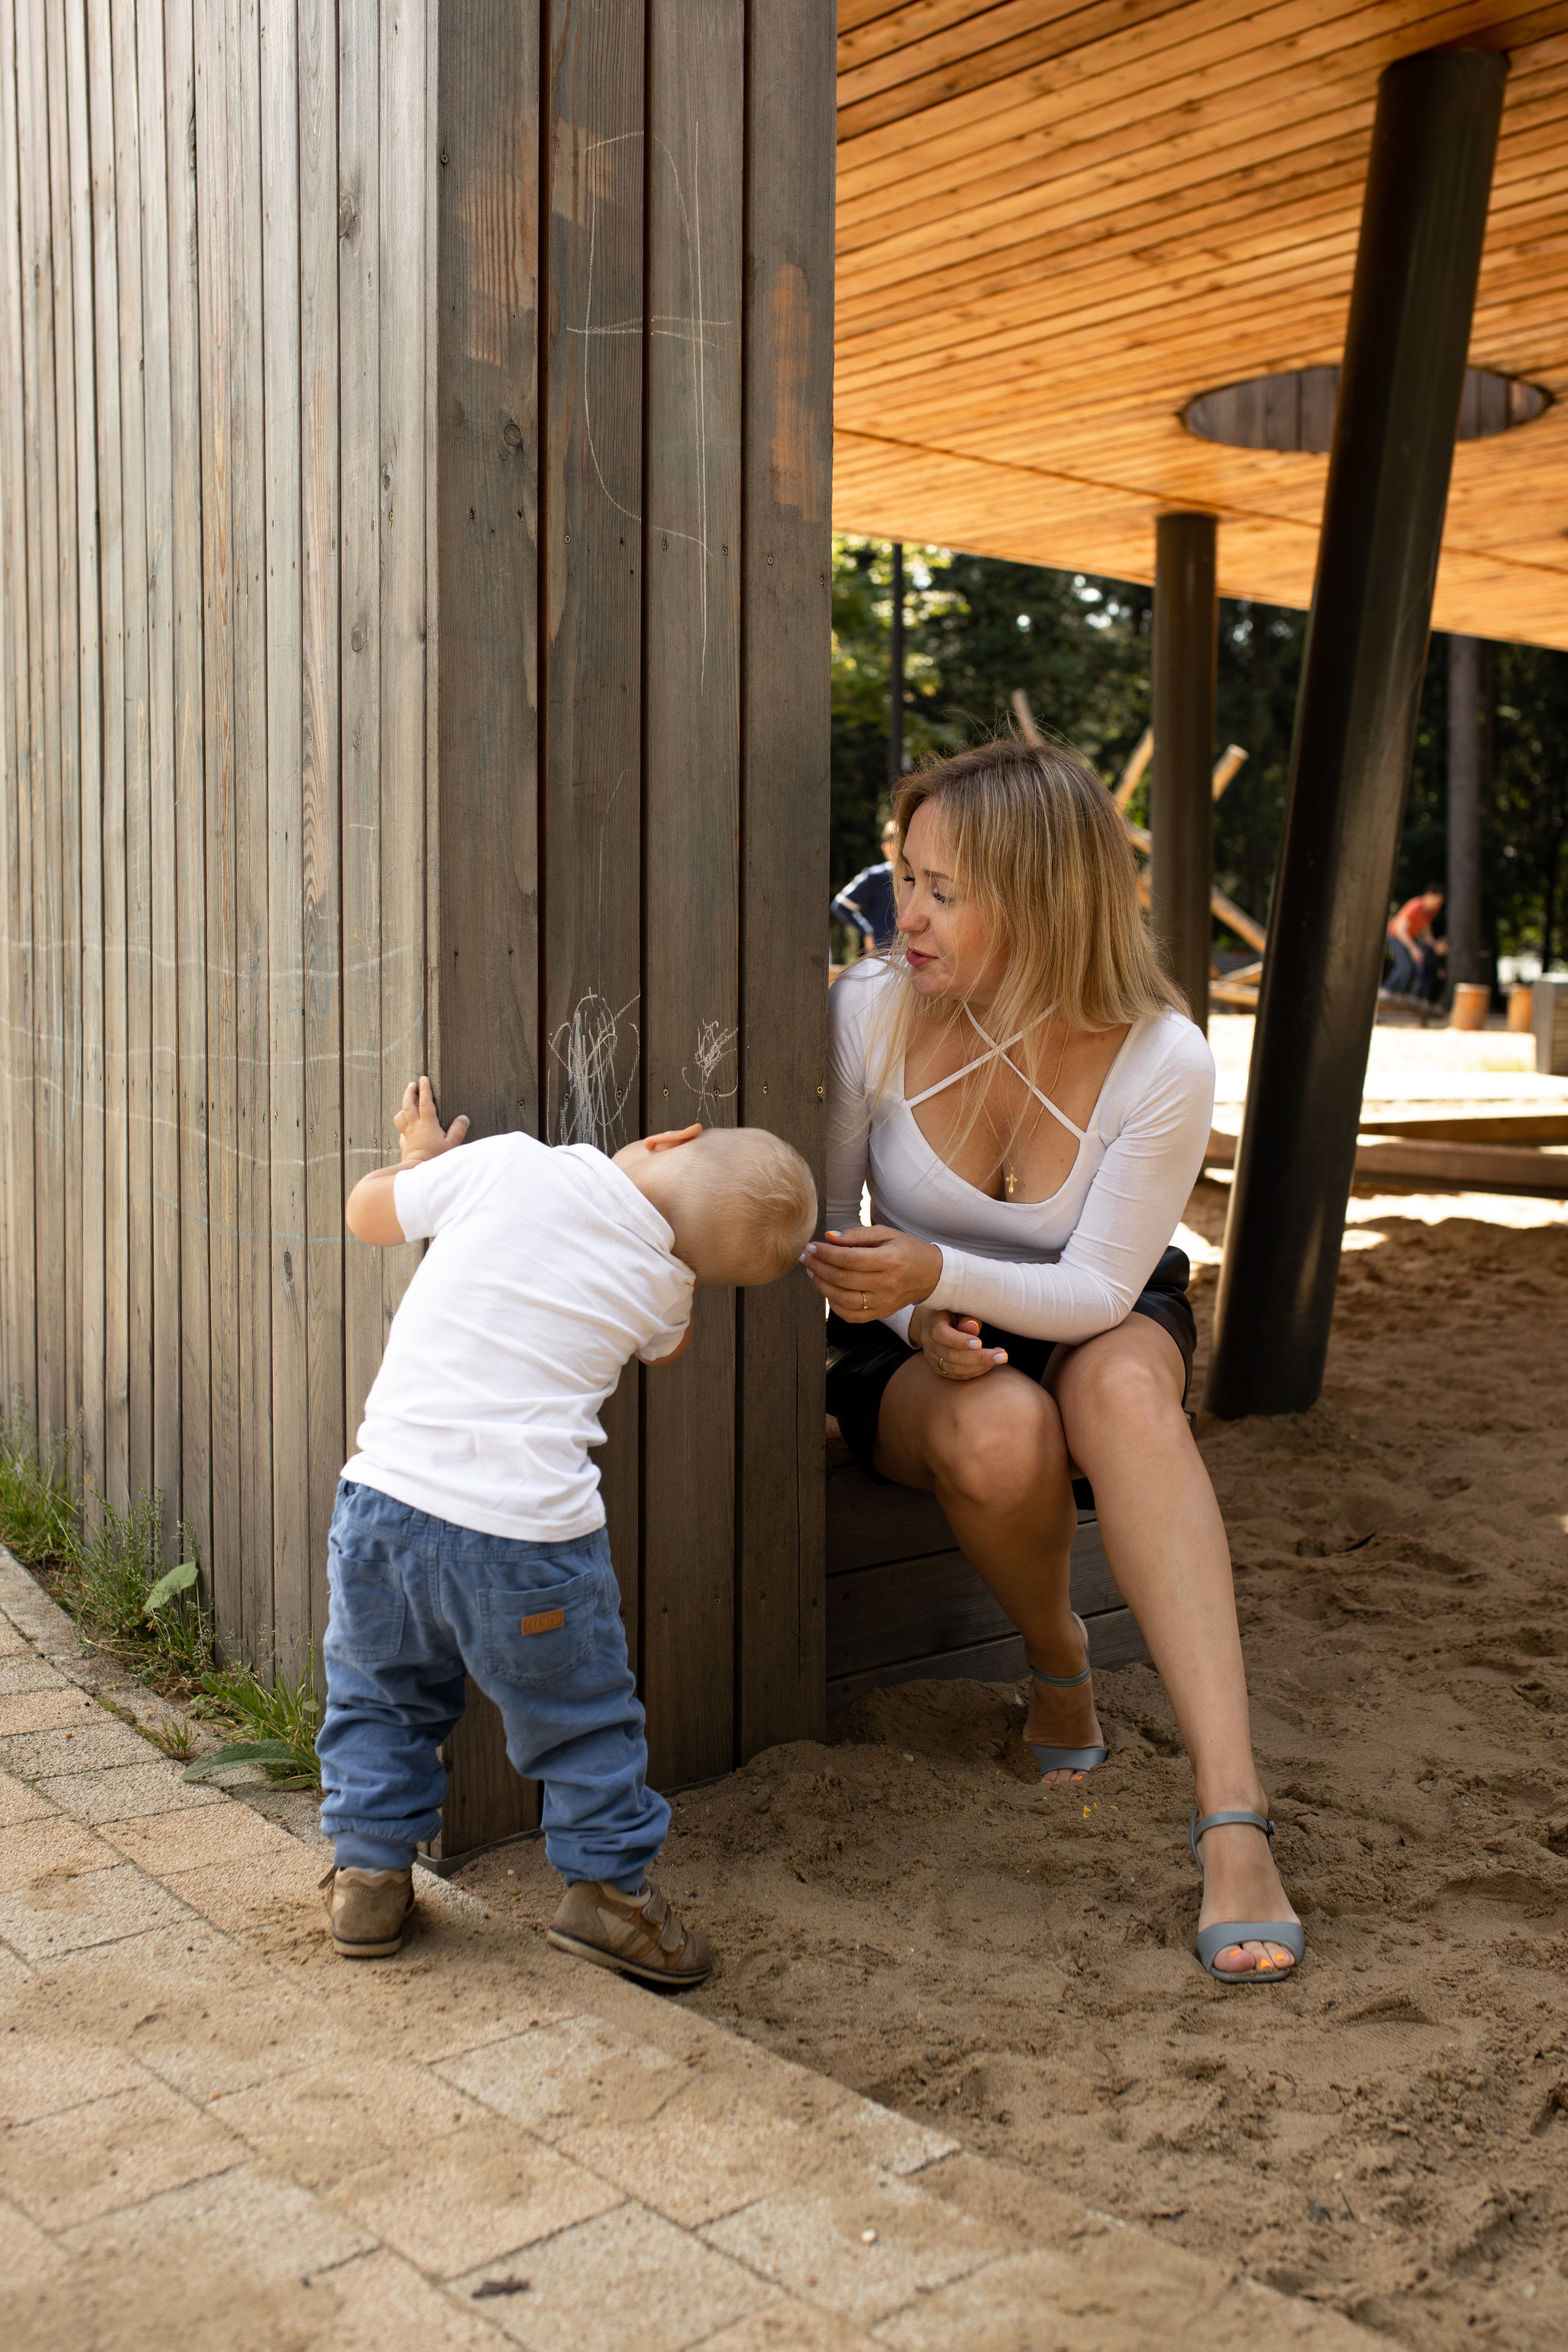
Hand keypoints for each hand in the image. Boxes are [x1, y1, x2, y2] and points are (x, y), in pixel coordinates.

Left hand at [395, 1075, 468, 1164]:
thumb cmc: (435, 1158)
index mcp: (427, 1124)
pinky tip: (406, 1130)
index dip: (425, 1089)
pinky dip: (403, 1128)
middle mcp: (415, 1127)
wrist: (418, 1171)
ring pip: (400, 1117)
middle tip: (411, 1085)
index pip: (425, 1102)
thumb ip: (458, 1130)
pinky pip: (401, 1133)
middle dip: (410, 1093)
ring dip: (402, 1108)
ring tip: (406, 1105)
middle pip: (408, 1105)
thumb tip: (463, 1118)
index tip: (424, 1079)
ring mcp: (408, 1135)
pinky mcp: (405, 1144)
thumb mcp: (452, 1144)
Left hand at [801, 1224, 941, 1321]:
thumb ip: (856, 1235)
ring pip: (843, 1300)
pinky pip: (851, 1316)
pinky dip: (833, 1305)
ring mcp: (884, 1303)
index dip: (825, 1254)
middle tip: (806, 1257)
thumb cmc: (907, 1250)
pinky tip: (827, 1290)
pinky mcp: (881, 1313)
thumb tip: (829, 1238)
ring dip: (821, 1285)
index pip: (849, 1259)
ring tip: (812, 1272)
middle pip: (842, 1280)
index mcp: (890, 1260)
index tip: (811, 1247)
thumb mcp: (886, 1234)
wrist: (932, 1275)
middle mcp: (887, 1284)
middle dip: (818, 1267)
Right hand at [910, 1307, 1008, 1380]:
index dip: (960, 1341)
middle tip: (1002, 1355)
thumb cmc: (953, 1311)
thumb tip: (973, 1329)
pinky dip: (976, 1372)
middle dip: (979, 1357)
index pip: (941, 1334)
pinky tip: (989, 1364)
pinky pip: (958, 1376)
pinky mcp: (939, 1368)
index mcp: (932, 1323)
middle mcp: (929, 1343)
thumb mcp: (960, 1307)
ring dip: (981, 1366)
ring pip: (955, 1369)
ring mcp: (932, 1358)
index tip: (980, 1343)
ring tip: (1000, 1358)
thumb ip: (967, 1317)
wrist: (934, 1322)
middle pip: (952, 1356)